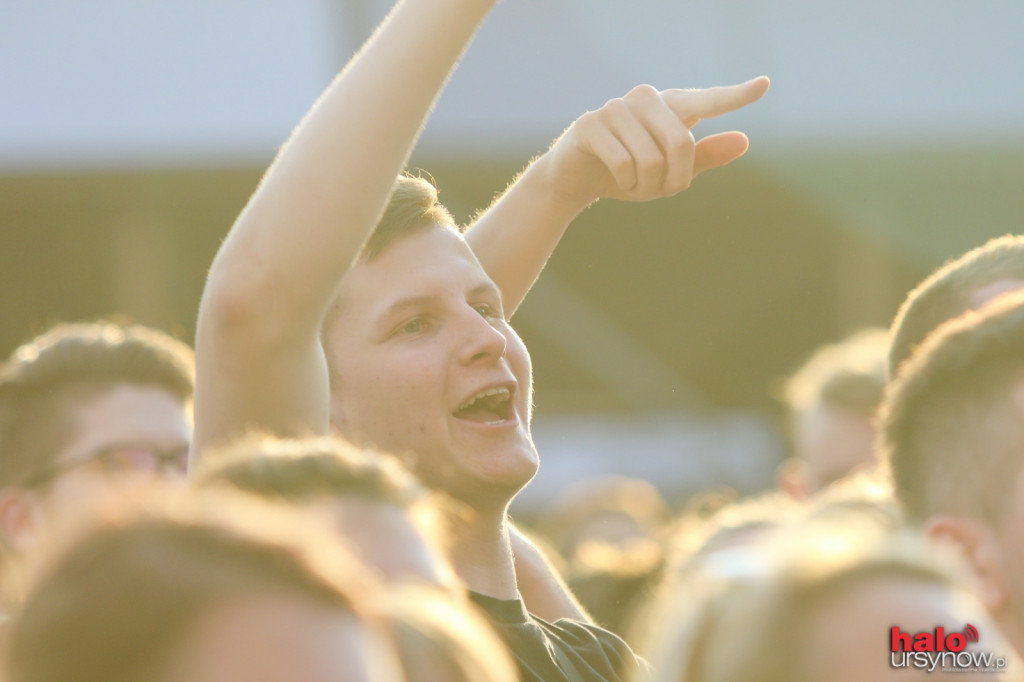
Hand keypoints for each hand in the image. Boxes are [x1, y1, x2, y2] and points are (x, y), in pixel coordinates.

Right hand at [537, 76, 769, 206]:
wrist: (576, 179)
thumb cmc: (628, 172)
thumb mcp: (670, 172)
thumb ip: (705, 157)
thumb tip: (744, 141)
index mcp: (671, 106)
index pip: (707, 100)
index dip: (736, 95)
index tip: (765, 85)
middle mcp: (646, 98)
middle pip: (681, 143)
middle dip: (675, 179)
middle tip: (663, 191)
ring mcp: (616, 108)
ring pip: (652, 159)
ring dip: (647, 186)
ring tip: (635, 186)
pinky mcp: (590, 124)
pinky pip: (623, 164)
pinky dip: (626, 183)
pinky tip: (616, 181)